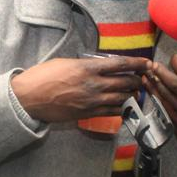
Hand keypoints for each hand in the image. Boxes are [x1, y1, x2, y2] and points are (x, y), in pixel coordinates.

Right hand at [10, 56, 149, 122]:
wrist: (29, 98)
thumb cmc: (43, 76)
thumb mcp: (65, 62)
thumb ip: (85, 64)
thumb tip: (99, 66)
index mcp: (88, 68)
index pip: (120, 64)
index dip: (137, 63)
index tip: (147, 62)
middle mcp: (94, 85)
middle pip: (126, 82)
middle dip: (138, 80)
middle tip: (143, 78)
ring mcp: (93, 101)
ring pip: (122, 98)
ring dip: (133, 95)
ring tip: (137, 91)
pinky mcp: (89, 114)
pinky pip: (113, 112)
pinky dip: (123, 108)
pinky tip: (127, 105)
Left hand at [142, 54, 176, 144]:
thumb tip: (174, 59)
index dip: (164, 74)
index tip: (154, 65)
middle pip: (168, 95)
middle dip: (155, 81)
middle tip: (147, 70)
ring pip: (164, 106)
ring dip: (153, 92)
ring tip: (147, 80)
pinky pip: (166, 116)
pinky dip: (160, 104)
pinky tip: (155, 95)